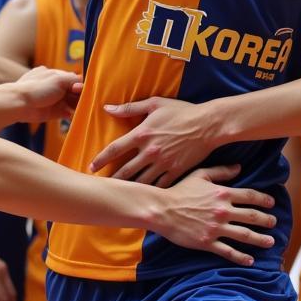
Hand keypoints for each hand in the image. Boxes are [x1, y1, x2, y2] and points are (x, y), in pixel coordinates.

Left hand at [15, 66, 82, 124]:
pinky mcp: (51, 112)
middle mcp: (54, 86)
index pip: (73, 79)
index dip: (80, 85)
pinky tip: (72, 114)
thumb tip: (83, 83)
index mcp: (54, 74)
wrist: (19, 104)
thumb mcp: (59, 79)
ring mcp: (53, 100)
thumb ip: (73, 79)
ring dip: (77, 105)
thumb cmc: (38, 88)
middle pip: (73, 92)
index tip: (85, 90)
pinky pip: (65, 113)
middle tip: (85, 100)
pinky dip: (70, 114)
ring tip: (81, 107)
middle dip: (80, 96)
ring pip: (70, 102)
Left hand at [89, 97, 214, 185]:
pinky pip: (159, 186)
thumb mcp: (155, 104)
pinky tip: (143, 196)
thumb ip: (129, 108)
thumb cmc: (182, 111)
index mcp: (142, 134)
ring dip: (128, 188)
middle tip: (102, 186)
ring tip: (119, 194)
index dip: (100, 159)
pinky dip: (150, 191)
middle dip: (111, 180)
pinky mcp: (175, 172)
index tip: (91, 167)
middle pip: (124, 171)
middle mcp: (150, 151)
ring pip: (140, 181)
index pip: (114, 149)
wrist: (208, 125)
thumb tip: (107, 108)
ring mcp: (162, 164)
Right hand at [152, 165, 276, 266]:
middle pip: (251, 216)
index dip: (263, 200)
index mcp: (222, 193)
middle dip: (266, 220)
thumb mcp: (201, 175)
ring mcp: (215, 228)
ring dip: (259, 239)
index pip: (250, 196)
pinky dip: (240, 257)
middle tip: (274, 223)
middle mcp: (222, 211)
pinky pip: (228, 251)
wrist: (162, 209)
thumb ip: (221, 171)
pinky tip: (250, 260)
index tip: (272, 203)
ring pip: (244, 235)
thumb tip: (239, 168)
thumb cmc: (180, 190)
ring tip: (270, 242)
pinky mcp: (207, 242)